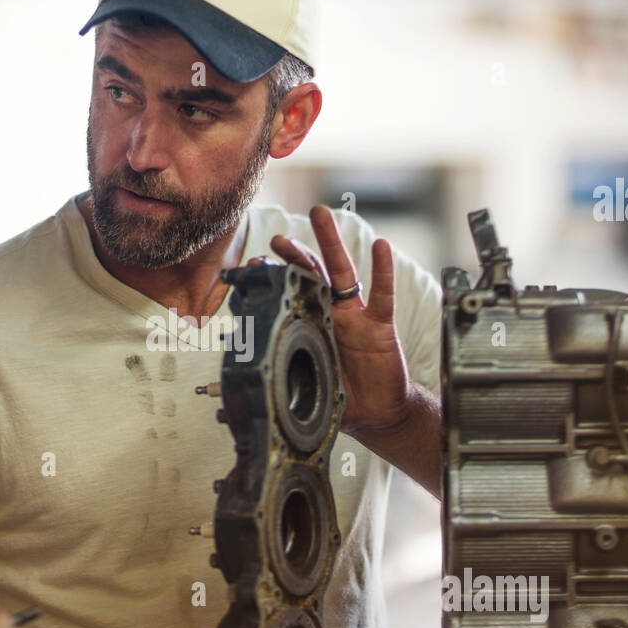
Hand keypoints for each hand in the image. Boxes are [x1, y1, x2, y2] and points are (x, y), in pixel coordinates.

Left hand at [265, 204, 410, 441]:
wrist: (377, 412)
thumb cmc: (343, 397)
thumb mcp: (306, 388)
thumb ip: (284, 380)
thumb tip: (244, 393)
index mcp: (309, 325)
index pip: (288, 294)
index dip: (272, 278)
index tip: (252, 264)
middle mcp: (330, 314)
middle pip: (311, 274)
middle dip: (294, 253)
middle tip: (278, 237)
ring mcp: (355, 316)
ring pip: (343, 273)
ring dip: (331, 242)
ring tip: (321, 214)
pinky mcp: (379, 326)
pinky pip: (382, 295)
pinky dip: (383, 271)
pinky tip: (381, 247)